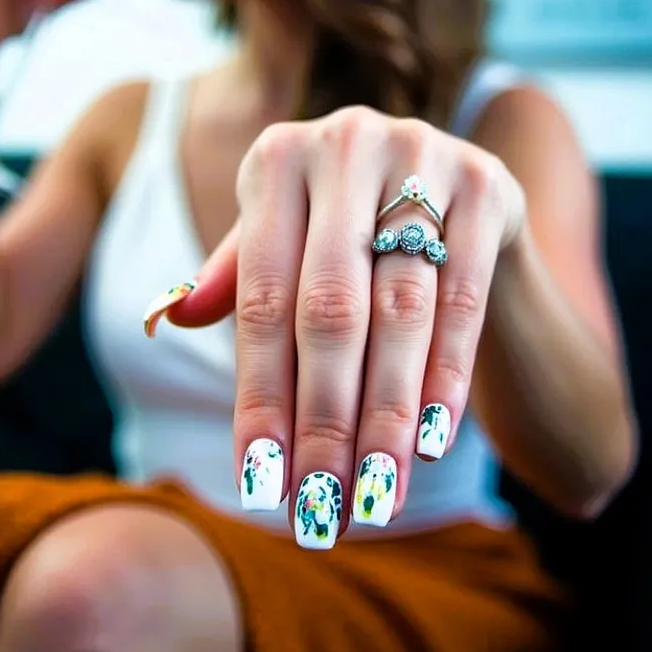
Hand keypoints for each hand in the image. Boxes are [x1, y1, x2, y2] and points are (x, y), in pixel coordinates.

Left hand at [145, 106, 525, 546]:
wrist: (449, 189)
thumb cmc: (345, 231)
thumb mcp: (285, 239)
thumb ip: (236, 277)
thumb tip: (166, 316)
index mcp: (278, 157)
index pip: (261, 297)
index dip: (259, 395)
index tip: (258, 482)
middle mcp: (345, 143)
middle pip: (329, 307)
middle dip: (324, 420)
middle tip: (320, 508)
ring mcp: (422, 153)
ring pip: (400, 309)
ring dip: (387, 414)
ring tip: (374, 496)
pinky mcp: (486, 182)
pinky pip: (464, 297)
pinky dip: (446, 375)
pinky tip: (430, 442)